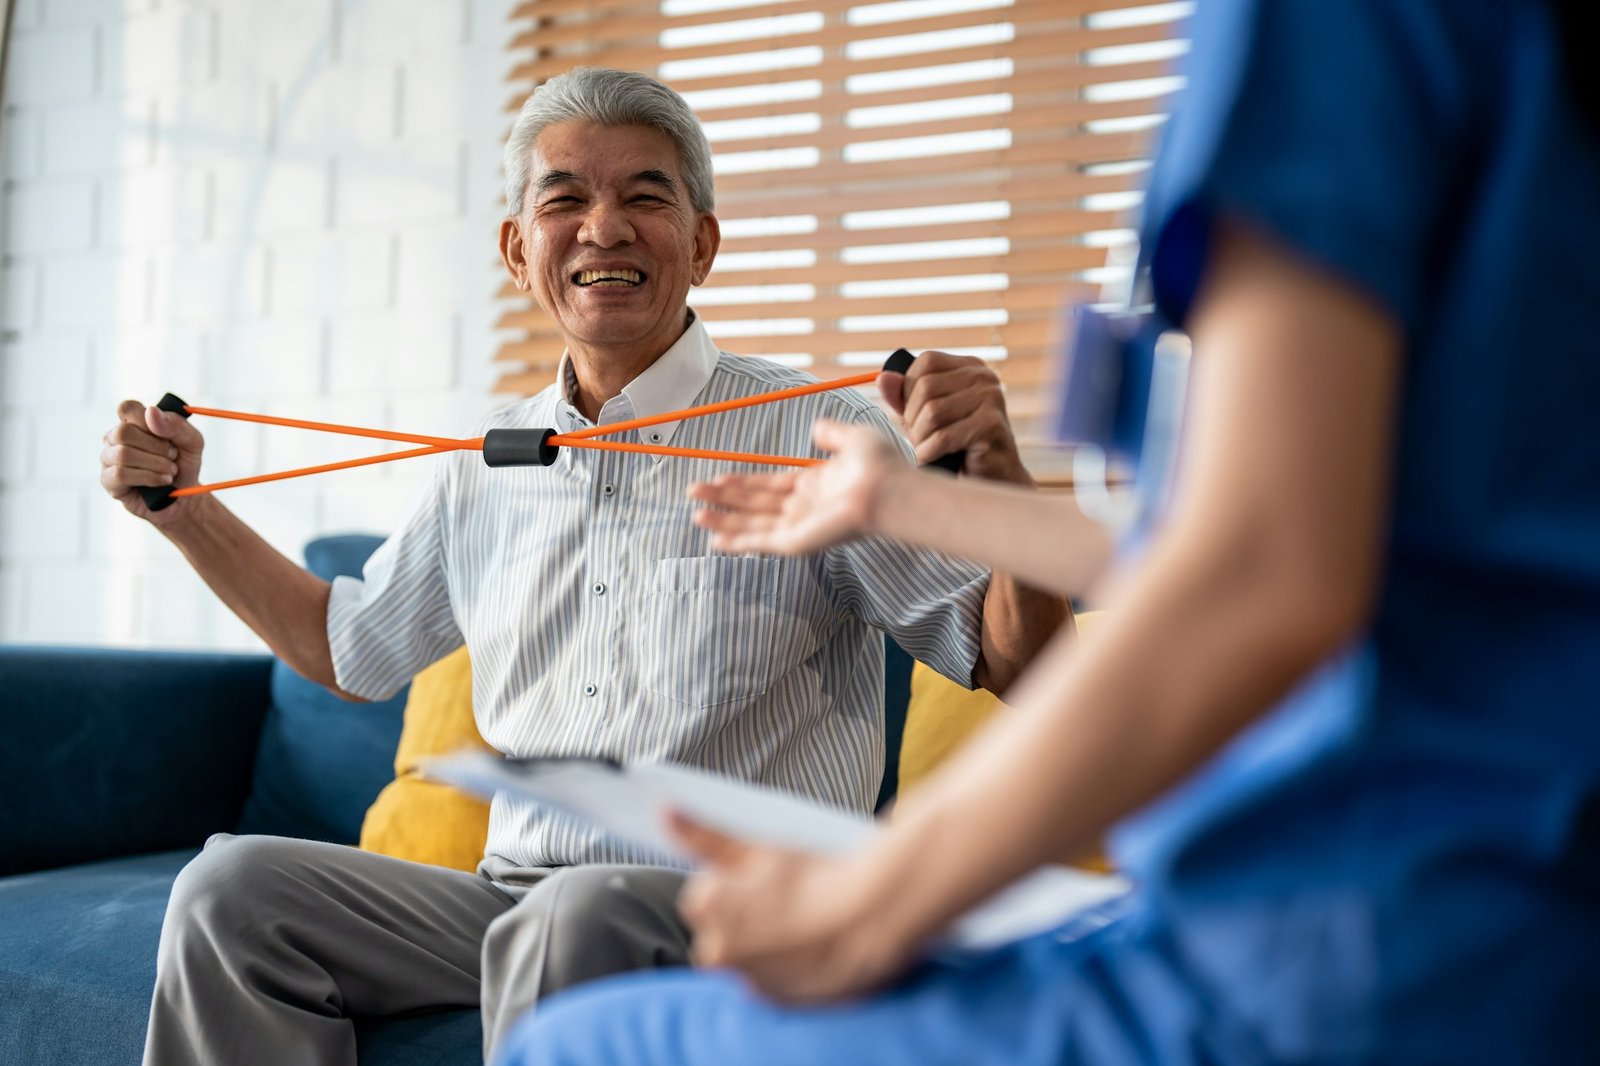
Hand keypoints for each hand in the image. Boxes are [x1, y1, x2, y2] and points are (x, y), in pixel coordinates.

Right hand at [100, 399, 205, 522]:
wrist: (185, 496)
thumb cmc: (184, 464)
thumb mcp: (192, 442)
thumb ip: (176, 424)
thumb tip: (151, 411)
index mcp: (134, 423)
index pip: (127, 408)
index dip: (146, 419)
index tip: (166, 434)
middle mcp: (116, 438)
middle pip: (123, 432)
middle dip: (156, 446)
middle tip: (173, 456)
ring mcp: (109, 459)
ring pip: (122, 454)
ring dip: (155, 464)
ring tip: (171, 471)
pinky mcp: (109, 481)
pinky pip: (120, 474)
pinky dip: (148, 477)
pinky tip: (162, 481)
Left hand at [671, 812, 919, 1003]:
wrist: (873, 915)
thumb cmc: (814, 874)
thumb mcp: (757, 847)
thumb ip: (703, 834)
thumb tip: (664, 813)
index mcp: (707, 908)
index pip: (705, 897)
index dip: (739, 885)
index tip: (770, 880)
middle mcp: (718, 951)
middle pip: (722, 932)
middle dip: (748, 919)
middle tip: (790, 902)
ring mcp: (747, 981)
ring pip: (749, 958)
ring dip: (769, 945)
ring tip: (807, 923)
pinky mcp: (777, 1003)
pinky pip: (772, 983)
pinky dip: (787, 969)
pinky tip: (814, 948)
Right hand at [687, 419, 907, 554]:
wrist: (888, 490)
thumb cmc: (878, 467)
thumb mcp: (853, 439)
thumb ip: (832, 434)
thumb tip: (817, 428)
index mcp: (815, 487)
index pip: (769, 486)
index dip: (743, 482)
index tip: (719, 477)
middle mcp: (804, 509)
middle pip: (754, 504)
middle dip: (723, 499)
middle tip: (693, 492)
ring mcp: (800, 527)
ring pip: (752, 523)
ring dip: (724, 519)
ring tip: (695, 514)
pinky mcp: (798, 542)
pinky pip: (761, 542)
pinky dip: (738, 541)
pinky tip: (717, 540)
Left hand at [880, 350, 1028, 483]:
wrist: (992, 478)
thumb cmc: (956, 447)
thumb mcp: (924, 417)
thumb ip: (903, 397)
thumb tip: (883, 378)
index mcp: (969, 367)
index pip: (926, 362)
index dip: (909, 389)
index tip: (913, 414)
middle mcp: (983, 377)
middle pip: (926, 387)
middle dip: (913, 418)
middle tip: (919, 438)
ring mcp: (991, 398)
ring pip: (932, 412)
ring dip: (920, 438)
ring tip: (926, 449)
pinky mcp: (991, 425)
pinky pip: (942, 437)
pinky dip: (928, 453)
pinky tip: (931, 459)